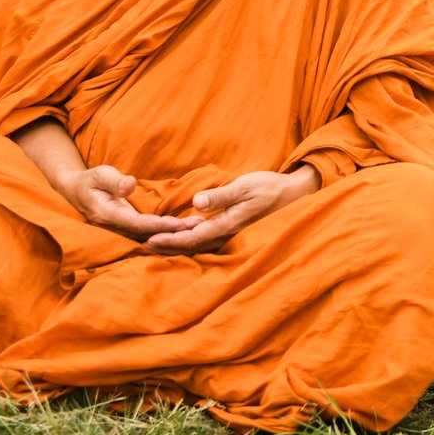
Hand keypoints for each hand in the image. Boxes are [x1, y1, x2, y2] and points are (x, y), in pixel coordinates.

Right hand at [56, 164, 195, 242]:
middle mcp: (115, 228)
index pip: (138, 224)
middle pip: (148, 235)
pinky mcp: (126, 230)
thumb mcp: (100, 174)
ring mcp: (120, 231)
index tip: (180, 224)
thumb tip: (130, 185)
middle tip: (199, 227)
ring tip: (198, 229)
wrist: (77, 192)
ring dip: (172, 235)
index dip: (160, 225)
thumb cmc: (90, 180)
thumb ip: (115, 180)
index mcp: (108, 215)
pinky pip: (147, 234)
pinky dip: (165, 233)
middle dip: (173, 233)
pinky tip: (183, 231)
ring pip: (149, 238)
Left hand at [142, 166, 320, 254]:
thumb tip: (196, 204)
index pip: (192, 238)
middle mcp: (227, 233)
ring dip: (176, 245)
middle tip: (141, 247)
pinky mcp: (231, 229)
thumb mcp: (245, 186)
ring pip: (198, 245)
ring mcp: (230, 233)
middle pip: (191, 247)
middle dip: (167, 247)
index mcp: (227, 224)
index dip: (170, 241)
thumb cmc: (268, 188)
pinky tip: (181, 236)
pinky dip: (189, 240)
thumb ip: (221, 196)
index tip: (149, 241)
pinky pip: (206, 239)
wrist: (292, 195)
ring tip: (156, 245)